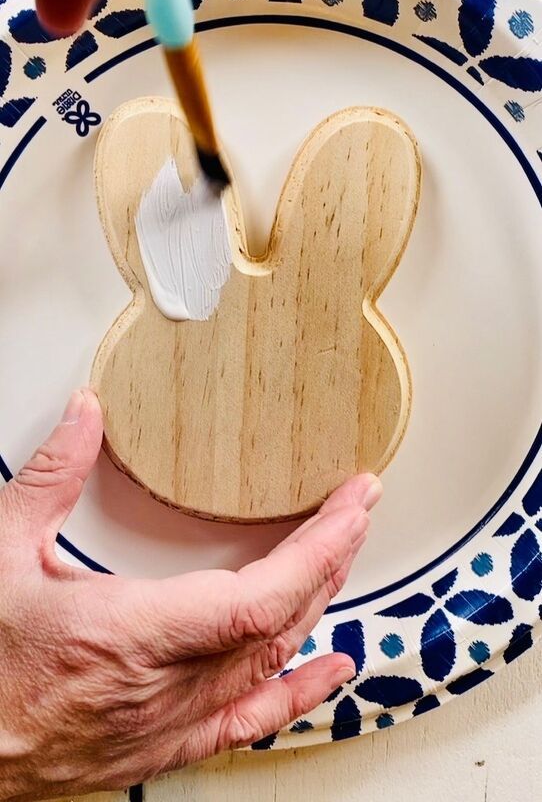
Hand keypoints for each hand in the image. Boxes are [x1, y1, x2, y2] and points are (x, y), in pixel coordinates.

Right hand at [0, 389, 380, 799]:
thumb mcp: (2, 551)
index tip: (352, 506)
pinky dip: (299, 693)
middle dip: (331, 559)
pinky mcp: (160, 747)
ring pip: (271, 664)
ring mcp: (165, 724)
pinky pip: (246, 722)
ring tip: (346, 556)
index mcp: (125, 634)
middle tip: (358, 508)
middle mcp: (158, 688)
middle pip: (278, 624)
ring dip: (318, 604)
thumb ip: (52, 476)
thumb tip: (87, 414)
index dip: (318, 552)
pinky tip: (331, 671)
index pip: (256, 599)